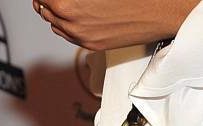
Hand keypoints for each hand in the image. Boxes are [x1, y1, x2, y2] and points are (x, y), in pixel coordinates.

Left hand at [33, 0, 198, 50]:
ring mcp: (82, 36)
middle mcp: (72, 22)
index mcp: (68, 2)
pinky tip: (74, 13)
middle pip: (43, 8)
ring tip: (63, 1)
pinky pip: (68, 35)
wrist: (159, 11)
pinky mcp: (93, 44)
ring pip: (53, 23)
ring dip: (54, 11)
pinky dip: (65, 24)